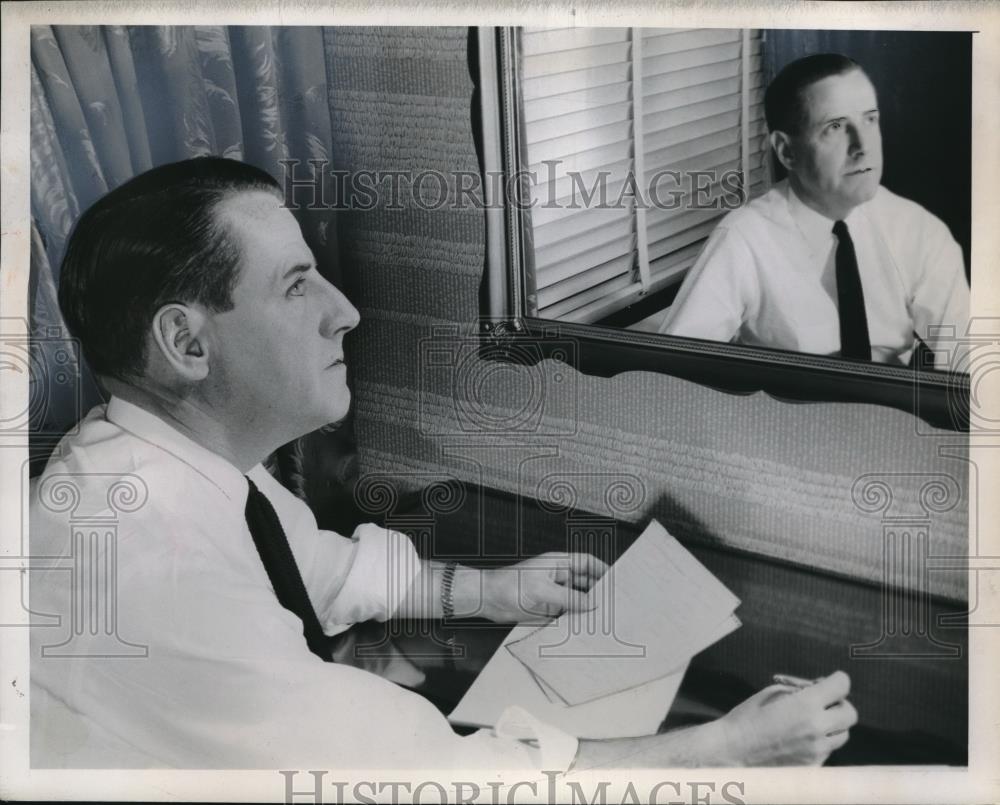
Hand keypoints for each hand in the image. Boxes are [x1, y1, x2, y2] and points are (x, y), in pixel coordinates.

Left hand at [477, 552, 607, 622]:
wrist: (487, 600)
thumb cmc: (509, 585)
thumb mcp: (542, 590)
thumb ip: (569, 597)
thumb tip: (592, 603)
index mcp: (558, 563)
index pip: (586, 562)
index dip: (602, 570)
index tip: (616, 581)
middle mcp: (558, 577)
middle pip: (585, 582)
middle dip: (599, 592)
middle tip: (614, 604)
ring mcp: (554, 593)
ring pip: (578, 600)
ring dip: (588, 608)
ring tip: (604, 619)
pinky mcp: (548, 609)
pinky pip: (567, 614)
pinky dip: (576, 620)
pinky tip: (585, 628)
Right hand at [719, 671, 857, 765]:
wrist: (732, 751)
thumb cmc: (748, 718)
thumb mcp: (773, 693)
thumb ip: (802, 691)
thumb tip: (821, 690)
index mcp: (805, 705)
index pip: (841, 686)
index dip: (838, 680)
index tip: (833, 680)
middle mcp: (816, 729)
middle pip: (850, 714)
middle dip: (839, 704)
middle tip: (825, 702)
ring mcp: (817, 752)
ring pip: (842, 735)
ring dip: (832, 725)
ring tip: (810, 722)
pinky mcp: (813, 768)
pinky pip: (828, 751)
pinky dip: (820, 742)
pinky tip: (800, 739)